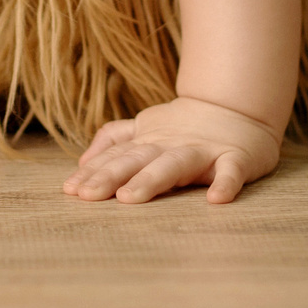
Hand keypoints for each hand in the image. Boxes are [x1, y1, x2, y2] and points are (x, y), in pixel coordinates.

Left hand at [62, 95, 281, 204]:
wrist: (238, 106)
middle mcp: (171, 144)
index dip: (93, 172)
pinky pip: (231, 171)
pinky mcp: (236, 157)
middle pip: (137, 159)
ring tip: (130, 198)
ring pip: (174, 164)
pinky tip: (217, 200)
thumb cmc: (186, 126)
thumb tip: (82, 162)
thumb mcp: (145, 127)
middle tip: (88, 196)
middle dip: (111, 176)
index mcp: (149, 141)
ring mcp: (203, 150)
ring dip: (152, 179)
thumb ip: (115, 140)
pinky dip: (226, 184)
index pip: (116, 156)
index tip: (70, 190)